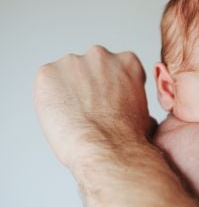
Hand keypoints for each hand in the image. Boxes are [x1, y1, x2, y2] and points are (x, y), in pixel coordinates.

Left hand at [34, 45, 153, 168]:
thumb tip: (128, 107)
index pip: (116, 65)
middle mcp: (100, 56)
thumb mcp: (143, 111)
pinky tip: (62, 117)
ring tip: (76, 118)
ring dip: (69, 92)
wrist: (108, 151)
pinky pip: (46, 84)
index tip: (110, 101)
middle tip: (92, 111)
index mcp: (127, 62)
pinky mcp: (47, 74)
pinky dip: (50, 99)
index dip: (112, 86)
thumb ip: (131, 96)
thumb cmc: (128, 138)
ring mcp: (72, 63)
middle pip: (89, 67)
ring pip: (66, 75)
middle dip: (88, 85)